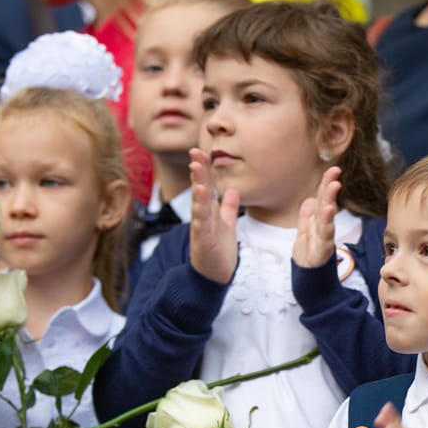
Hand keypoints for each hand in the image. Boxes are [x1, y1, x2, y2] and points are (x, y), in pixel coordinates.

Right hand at [188, 147, 240, 284]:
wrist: (214, 276)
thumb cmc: (219, 251)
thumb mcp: (227, 225)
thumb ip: (229, 208)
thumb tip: (232, 190)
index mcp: (209, 211)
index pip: (206, 185)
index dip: (204, 169)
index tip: (201, 151)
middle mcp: (203, 216)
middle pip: (200, 188)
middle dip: (198, 170)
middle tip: (195, 151)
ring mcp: (201, 226)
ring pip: (199, 201)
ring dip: (197, 183)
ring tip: (195, 166)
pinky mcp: (203, 239)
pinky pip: (202, 221)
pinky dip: (201, 208)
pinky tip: (200, 195)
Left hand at [293, 166, 341, 268]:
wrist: (308, 278)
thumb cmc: (308, 255)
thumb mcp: (304, 232)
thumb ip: (306, 216)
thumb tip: (309, 199)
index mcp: (318, 221)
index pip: (322, 198)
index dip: (326, 183)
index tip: (334, 169)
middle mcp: (323, 226)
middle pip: (326, 203)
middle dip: (330, 187)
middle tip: (335, 172)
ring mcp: (324, 237)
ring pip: (327, 215)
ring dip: (330, 200)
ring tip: (334, 185)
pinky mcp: (323, 249)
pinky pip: (325, 233)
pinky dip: (326, 221)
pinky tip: (328, 209)